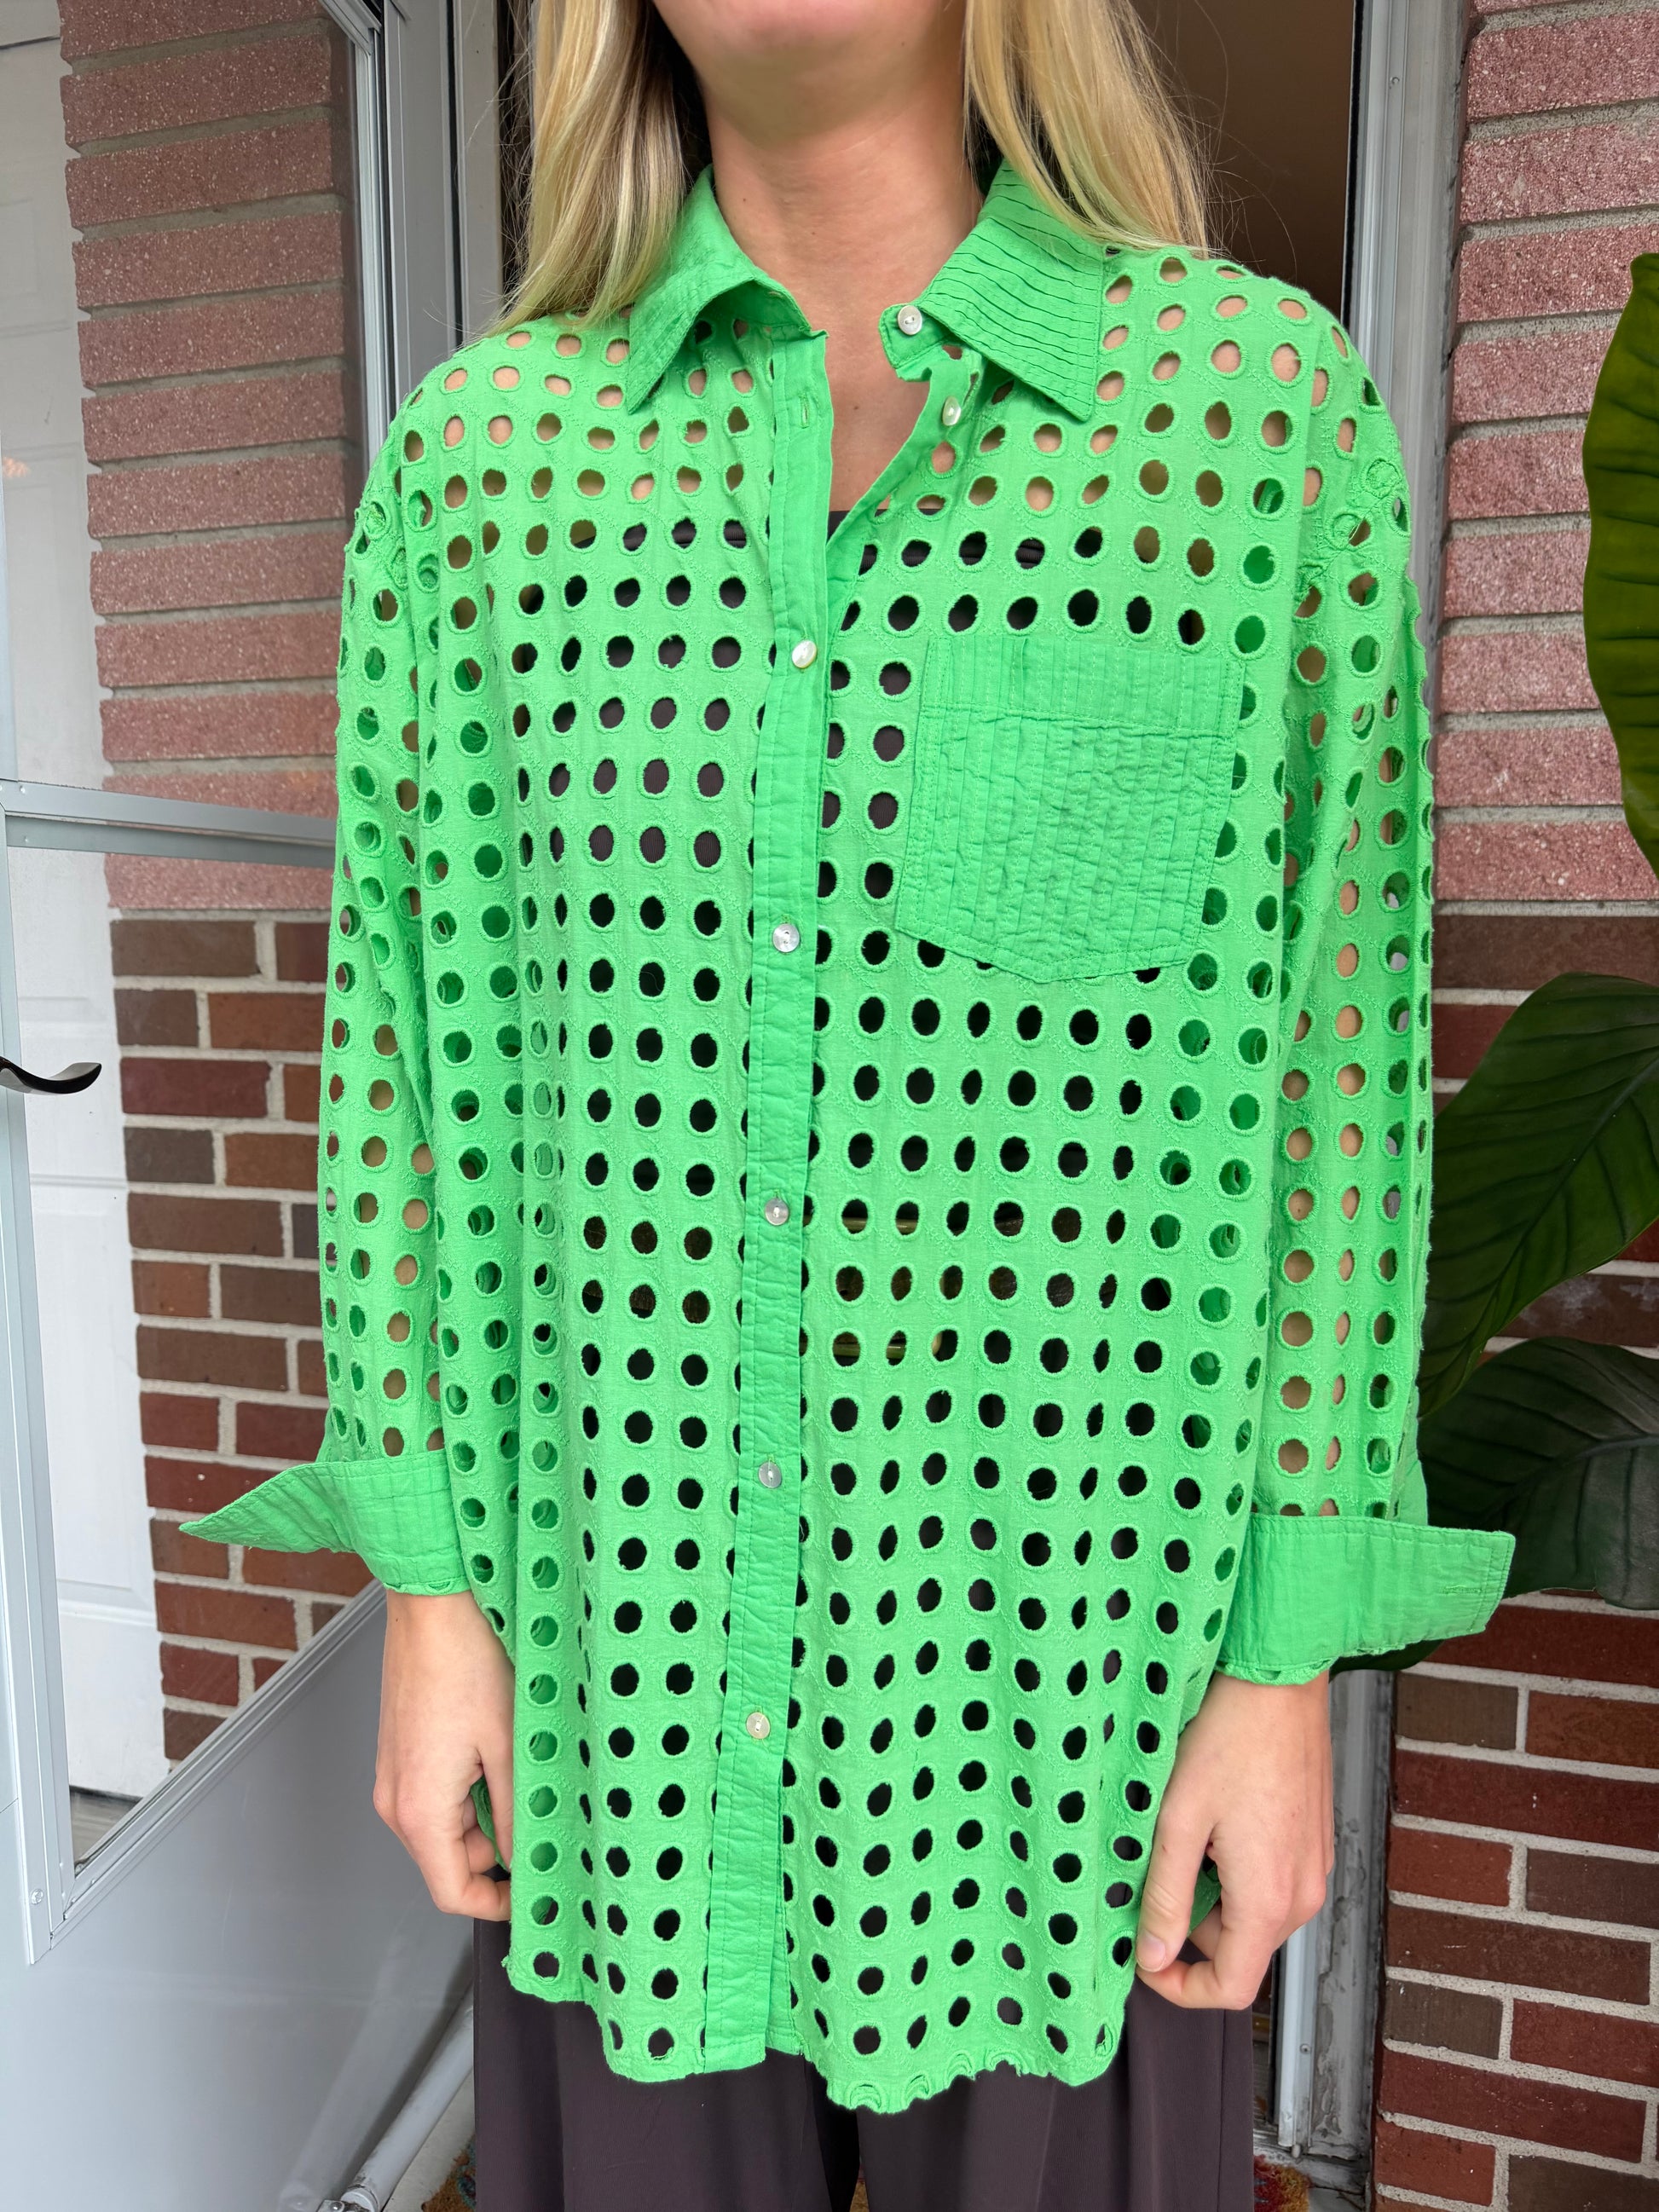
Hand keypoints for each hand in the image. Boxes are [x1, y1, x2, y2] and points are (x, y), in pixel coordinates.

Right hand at [374, 1589, 514, 1920]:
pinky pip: (439, 1791)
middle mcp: (396, 1799)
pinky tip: (495, 1744)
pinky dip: (471, 1783)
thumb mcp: (509, 1746)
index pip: (452, 1892)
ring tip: (517, 1759)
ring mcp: (395, 1774)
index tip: (533, 1892)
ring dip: (487, 1807)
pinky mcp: (402, 1752)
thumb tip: (530, 1860)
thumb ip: (517, 1815)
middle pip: (451, 1858)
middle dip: (498, 1843)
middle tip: (540, 1805)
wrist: (432, 1601)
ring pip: (448, 1823)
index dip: (496, 1904)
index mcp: (418, 1809)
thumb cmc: (464, 1659)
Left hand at [1134, 1668, 1332, 2008]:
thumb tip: (1153, 1956)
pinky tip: (1216, 1820)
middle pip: (1241, 1951)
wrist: (1278, 1681)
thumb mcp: (1179, 1821)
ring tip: (1187, 1833)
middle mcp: (1303, 1894)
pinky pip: (1271, 1881)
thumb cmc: (1231, 1737)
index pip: (1231, 1989)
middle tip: (1156, 1874)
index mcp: (1270, 1900)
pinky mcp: (1314, 1842)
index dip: (1181, 1988)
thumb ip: (1166, 1898)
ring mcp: (1314, 1867)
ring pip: (1254, 1914)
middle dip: (1192, 1929)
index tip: (1145, 1961)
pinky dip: (1236, 1869)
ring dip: (1213, 1893)